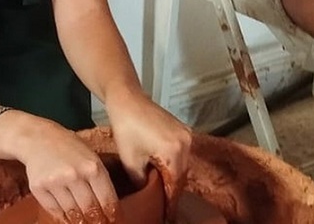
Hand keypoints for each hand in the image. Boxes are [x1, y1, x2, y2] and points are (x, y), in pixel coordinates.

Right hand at [16, 119, 116, 223]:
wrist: (39, 138)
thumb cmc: (70, 148)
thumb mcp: (91, 157)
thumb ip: (99, 179)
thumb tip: (110, 206)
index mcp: (93, 167)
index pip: (106, 199)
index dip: (112, 215)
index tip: (114, 221)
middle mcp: (75, 175)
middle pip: (90, 209)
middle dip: (97, 221)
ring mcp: (56, 182)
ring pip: (72, 213)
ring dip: (79, 221)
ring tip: (84, 223)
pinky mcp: (39, 188)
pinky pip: (54, 210)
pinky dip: (63, 218)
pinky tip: (68, 219)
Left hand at [105, 93, 192, 208]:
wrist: (128, 100)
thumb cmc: (127, 128)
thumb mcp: (131, 161)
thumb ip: (142, 182)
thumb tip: (147, 195)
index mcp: (174, 151)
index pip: (176, 184)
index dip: (171, 201)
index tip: (167, 214)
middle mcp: (186, 142)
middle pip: (182, 174)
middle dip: (174, 190)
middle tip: (165, 205)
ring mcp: (187, 134)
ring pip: (183, 164)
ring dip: (174, 177)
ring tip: (164, 190)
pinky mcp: (184, 129)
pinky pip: (182, 153)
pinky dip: (175, 164)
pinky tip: (165, 171)